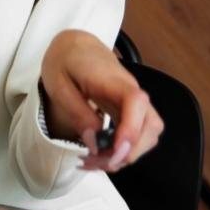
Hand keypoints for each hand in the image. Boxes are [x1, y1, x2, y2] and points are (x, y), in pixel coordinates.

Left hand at [40, 29, 162, 171]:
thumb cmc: (66, 62)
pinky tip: (100, 155)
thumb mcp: (59, 85)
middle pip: (150, 126)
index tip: (115, 151)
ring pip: (149, 134)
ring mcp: (135, 103)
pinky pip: (138, 134)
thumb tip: (94, 142)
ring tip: (94, 161)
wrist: (75, 47)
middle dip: (127, 152)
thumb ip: (78, 113)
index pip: (135, 103)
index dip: (131, 129)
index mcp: (113, 80)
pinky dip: (123, 150)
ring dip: (126, 155)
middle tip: (95, 162)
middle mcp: (132, 92)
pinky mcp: (131, 111)